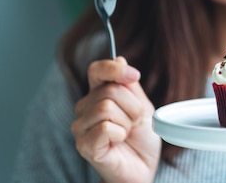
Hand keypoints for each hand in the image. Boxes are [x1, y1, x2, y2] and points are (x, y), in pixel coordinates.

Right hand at [71, 57, 160, 182]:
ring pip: (106, 107)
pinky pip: (105, 127)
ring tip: (126, 132)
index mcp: (98, 94)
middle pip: (109, 90)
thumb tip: (119, 58)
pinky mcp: (84, 145)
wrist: (144, 167)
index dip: (115, 69)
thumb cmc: (142, 138)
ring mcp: (81, 127)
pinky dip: (120, 133)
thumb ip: (130, 85)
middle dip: (132, 106)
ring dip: (126, 121)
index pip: (97, 70)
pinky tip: (118, 142)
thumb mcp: (142, 106)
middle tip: (134, 122)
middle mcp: (85, 108)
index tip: (134, 76)